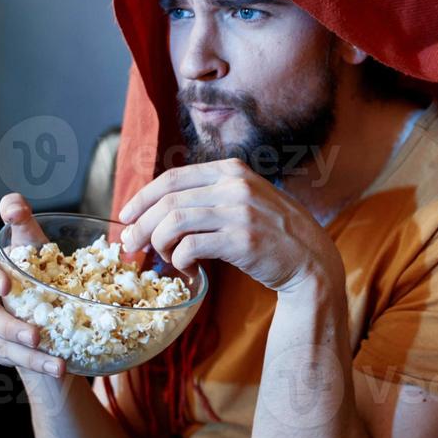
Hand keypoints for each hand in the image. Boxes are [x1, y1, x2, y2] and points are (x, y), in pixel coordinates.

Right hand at [0, 192, 66, 378]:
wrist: (41, 307)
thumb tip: (12, 206)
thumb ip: (21, 223)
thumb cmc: (34, 269)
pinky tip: (57, 367)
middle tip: (36, 336)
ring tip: (57, 364)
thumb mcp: (32, 245)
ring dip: (28, 356)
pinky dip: (35, 365)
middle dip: (10, 327)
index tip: (6, 285)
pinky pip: (10, 360)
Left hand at [117, 158, 342, 294]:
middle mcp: (235, 185)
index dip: (143, 197)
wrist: (311, 259)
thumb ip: (213, 194)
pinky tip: (187, 267)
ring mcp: (240, 212)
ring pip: (174, 222)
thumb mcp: (247, 198)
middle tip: (130, 246)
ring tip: (160, 258)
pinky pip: (191, 247)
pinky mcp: (241, 240)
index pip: (173, 177)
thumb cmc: (273, 233)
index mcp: (232, 170)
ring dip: (157, 243)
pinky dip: (179, 259)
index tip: (127, 215)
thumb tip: (162, 207)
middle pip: (168, 200)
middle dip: (140, 224)